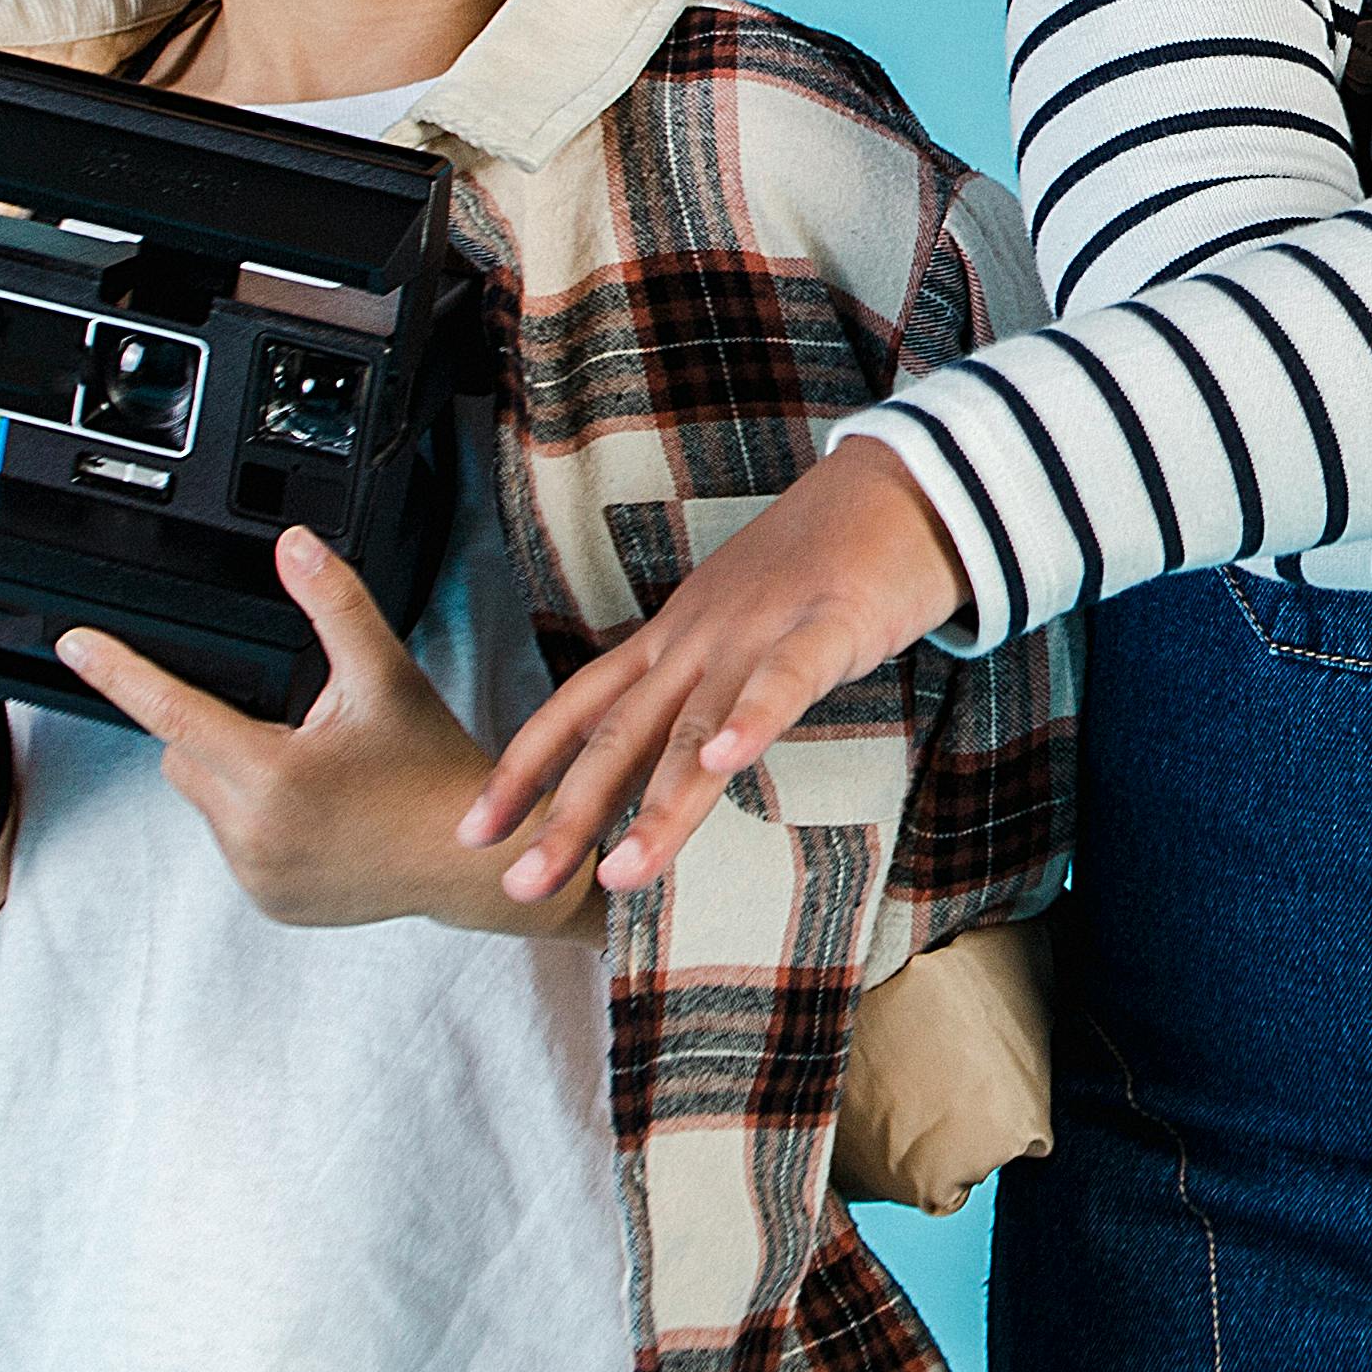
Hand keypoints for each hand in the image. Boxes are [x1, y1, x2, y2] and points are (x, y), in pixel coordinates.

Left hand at [60, 530, 569, 937]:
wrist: (470, 858)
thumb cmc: (432, 766)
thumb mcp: (386, 676)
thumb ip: (335, 605)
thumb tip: (293, 545)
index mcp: (273, 773)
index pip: (171, 711)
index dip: (118, 673)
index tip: (76, 645)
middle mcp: (253, 832)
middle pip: (185, 757)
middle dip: (215, 732)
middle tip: (292, 726)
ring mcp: (258, 875)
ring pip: (206, 803)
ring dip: (234, 779)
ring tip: (316, 776)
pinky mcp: (268, 902)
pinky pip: (233, 846)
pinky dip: (256, 823)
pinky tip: (316, 815)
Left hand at [455, 441, 966, 906]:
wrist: (898, 486)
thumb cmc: (822, 567)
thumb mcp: (737, 626)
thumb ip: (699, 688)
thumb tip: (665, 757)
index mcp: (673, 642)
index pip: (578, 710)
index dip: (522, 771)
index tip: (473, 833)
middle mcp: (699, 640)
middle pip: (619, 736)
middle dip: (567, 815)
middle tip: (520, 884)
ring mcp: (759, 630)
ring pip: (696, 727)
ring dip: (659, 804)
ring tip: (622, 873)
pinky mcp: (830, 624)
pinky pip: (786, 678)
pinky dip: (755, 718)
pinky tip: (728, 760)